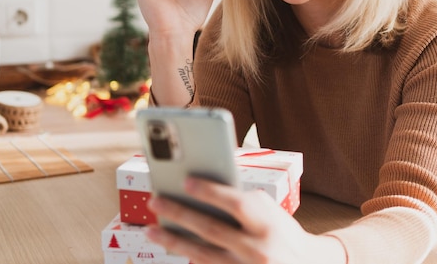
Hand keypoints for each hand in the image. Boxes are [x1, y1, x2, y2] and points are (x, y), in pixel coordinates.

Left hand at [145, 177, 346, 263]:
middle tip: (155, 200)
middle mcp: (257, 250)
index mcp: (269, 225)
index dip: (210, 191)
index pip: (236, 204)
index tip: (186, 181)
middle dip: (180, 214)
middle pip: (211, 229)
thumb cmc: (284, 234)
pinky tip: (173, 246)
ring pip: (202, 254)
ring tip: (151, 229)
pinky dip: (189, 257)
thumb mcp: (273, 214)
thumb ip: (245, 203)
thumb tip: (206, 193)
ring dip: (173, 240)